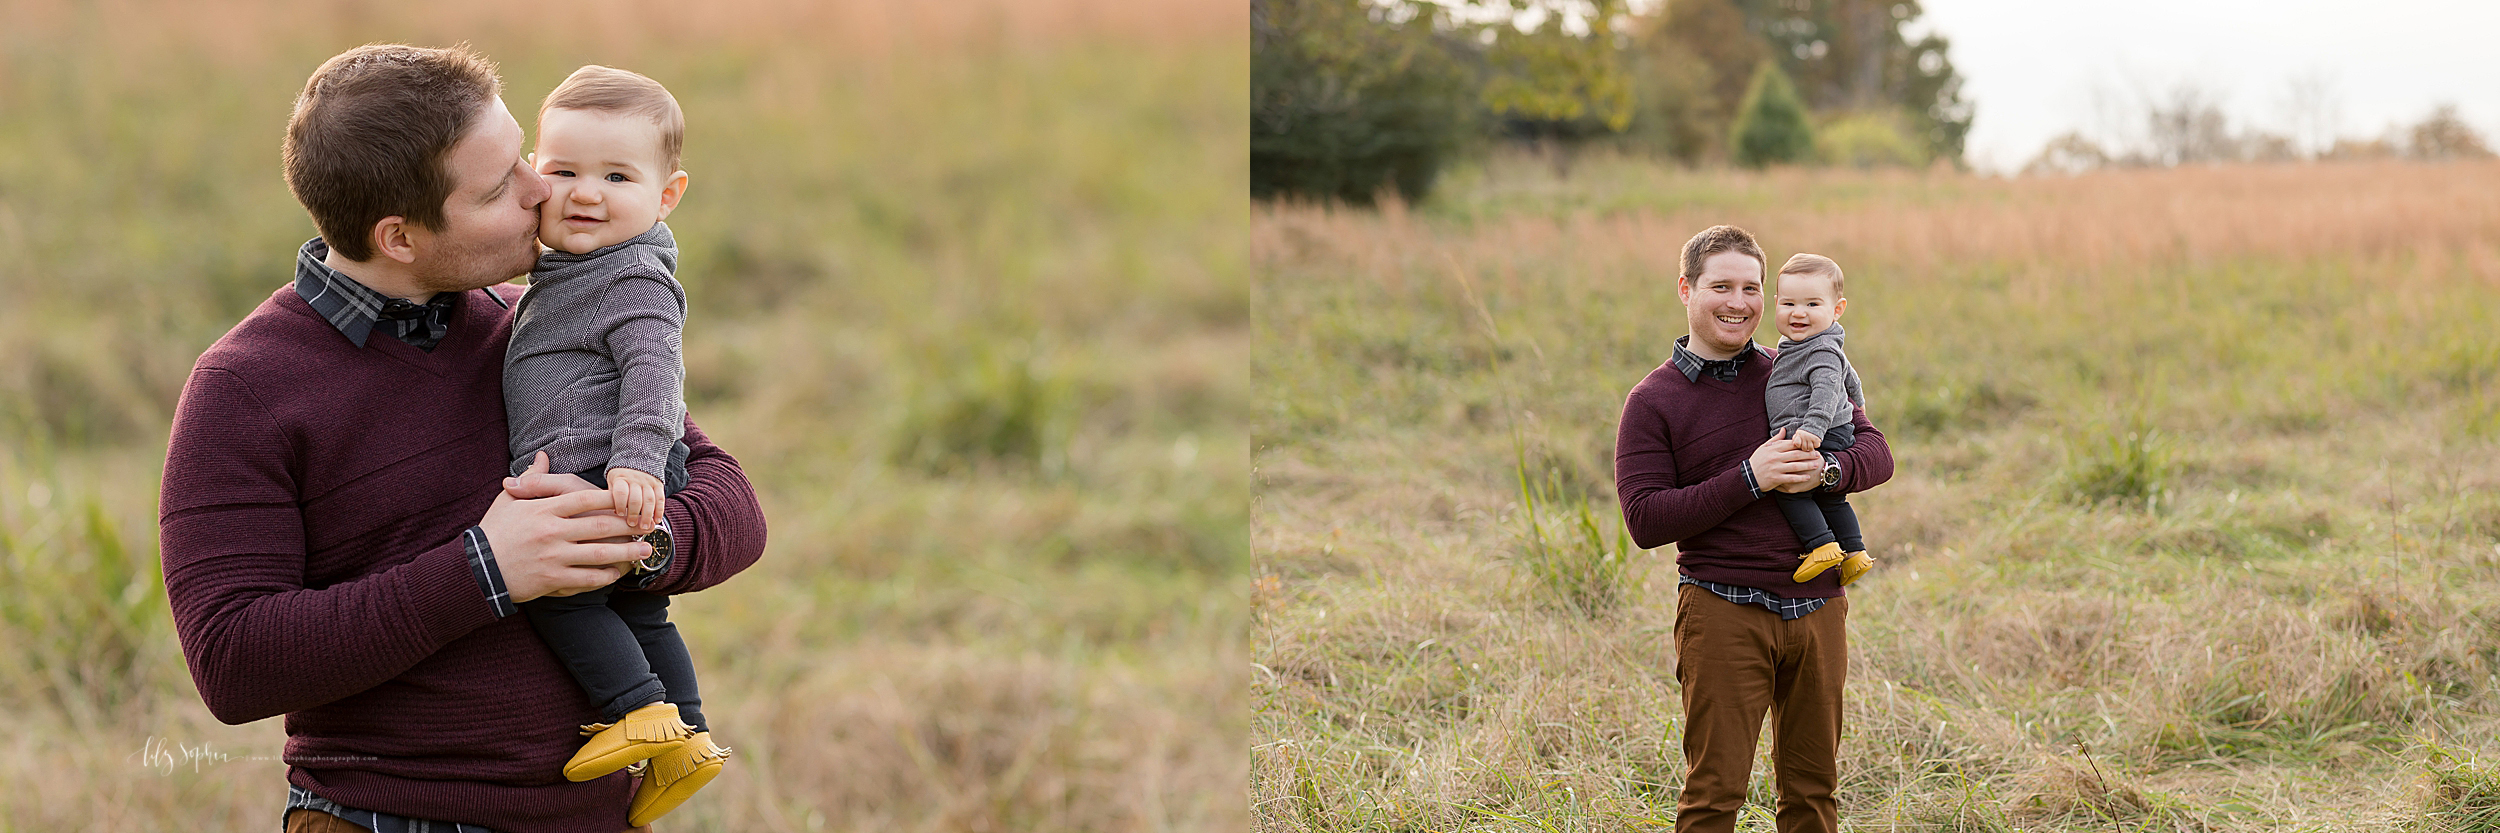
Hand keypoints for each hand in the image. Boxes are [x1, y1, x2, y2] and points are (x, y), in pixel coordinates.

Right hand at [481, 452, 651, 602]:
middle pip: (599, 526)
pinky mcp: (552, 580)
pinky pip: (586, 578)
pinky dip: (605, 576)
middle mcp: (551, 532)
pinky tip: (618, 572)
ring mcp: (553, 557)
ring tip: (645, 550)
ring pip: (599, 554)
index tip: (631, 497)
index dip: (611, 497)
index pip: (583, 499)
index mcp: (543, 510)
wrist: (477, 570)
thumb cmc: (493, 532)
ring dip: (626, 552)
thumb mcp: (508, 501)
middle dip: (628, 526)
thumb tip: (542, 456)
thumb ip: (531, 480)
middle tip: (648, 525)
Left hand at [606, 467, 663, 535]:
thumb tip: (615, 514)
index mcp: (621, 478)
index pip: (621, 492)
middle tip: (632, 524)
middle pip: (636, 499)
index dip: (621, 504)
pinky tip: (656, 520)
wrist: (638, 459)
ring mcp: (648, 482)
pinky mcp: (658, 485)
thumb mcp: (613, 481)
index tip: (620, 514)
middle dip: (634, 514)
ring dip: (647, 515)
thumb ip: (613, 496)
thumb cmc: (622, 475)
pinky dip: (659, 511)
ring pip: (649, 500)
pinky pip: (660, 498)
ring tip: (644, 526)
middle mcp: (636, 480)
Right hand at [1749, 429, 1820, 493]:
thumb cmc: (1757, 461)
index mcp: (1773, 449)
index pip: (1790, 445)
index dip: (1802, 445)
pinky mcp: (1776, 479)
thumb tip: (1784, 429)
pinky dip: (1800, 478)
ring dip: (1807, 465)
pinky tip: (1807, 477)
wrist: (1749, 476)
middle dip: (1808, 455)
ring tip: (1816, 464)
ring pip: (1795, 466)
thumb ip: (1775, 439)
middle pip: (1795, 455)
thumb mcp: (1764, 448)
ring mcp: (1776, 469)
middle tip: (1818, 455)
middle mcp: (1775, 458)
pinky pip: (1791, 478)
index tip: (1811, 445)